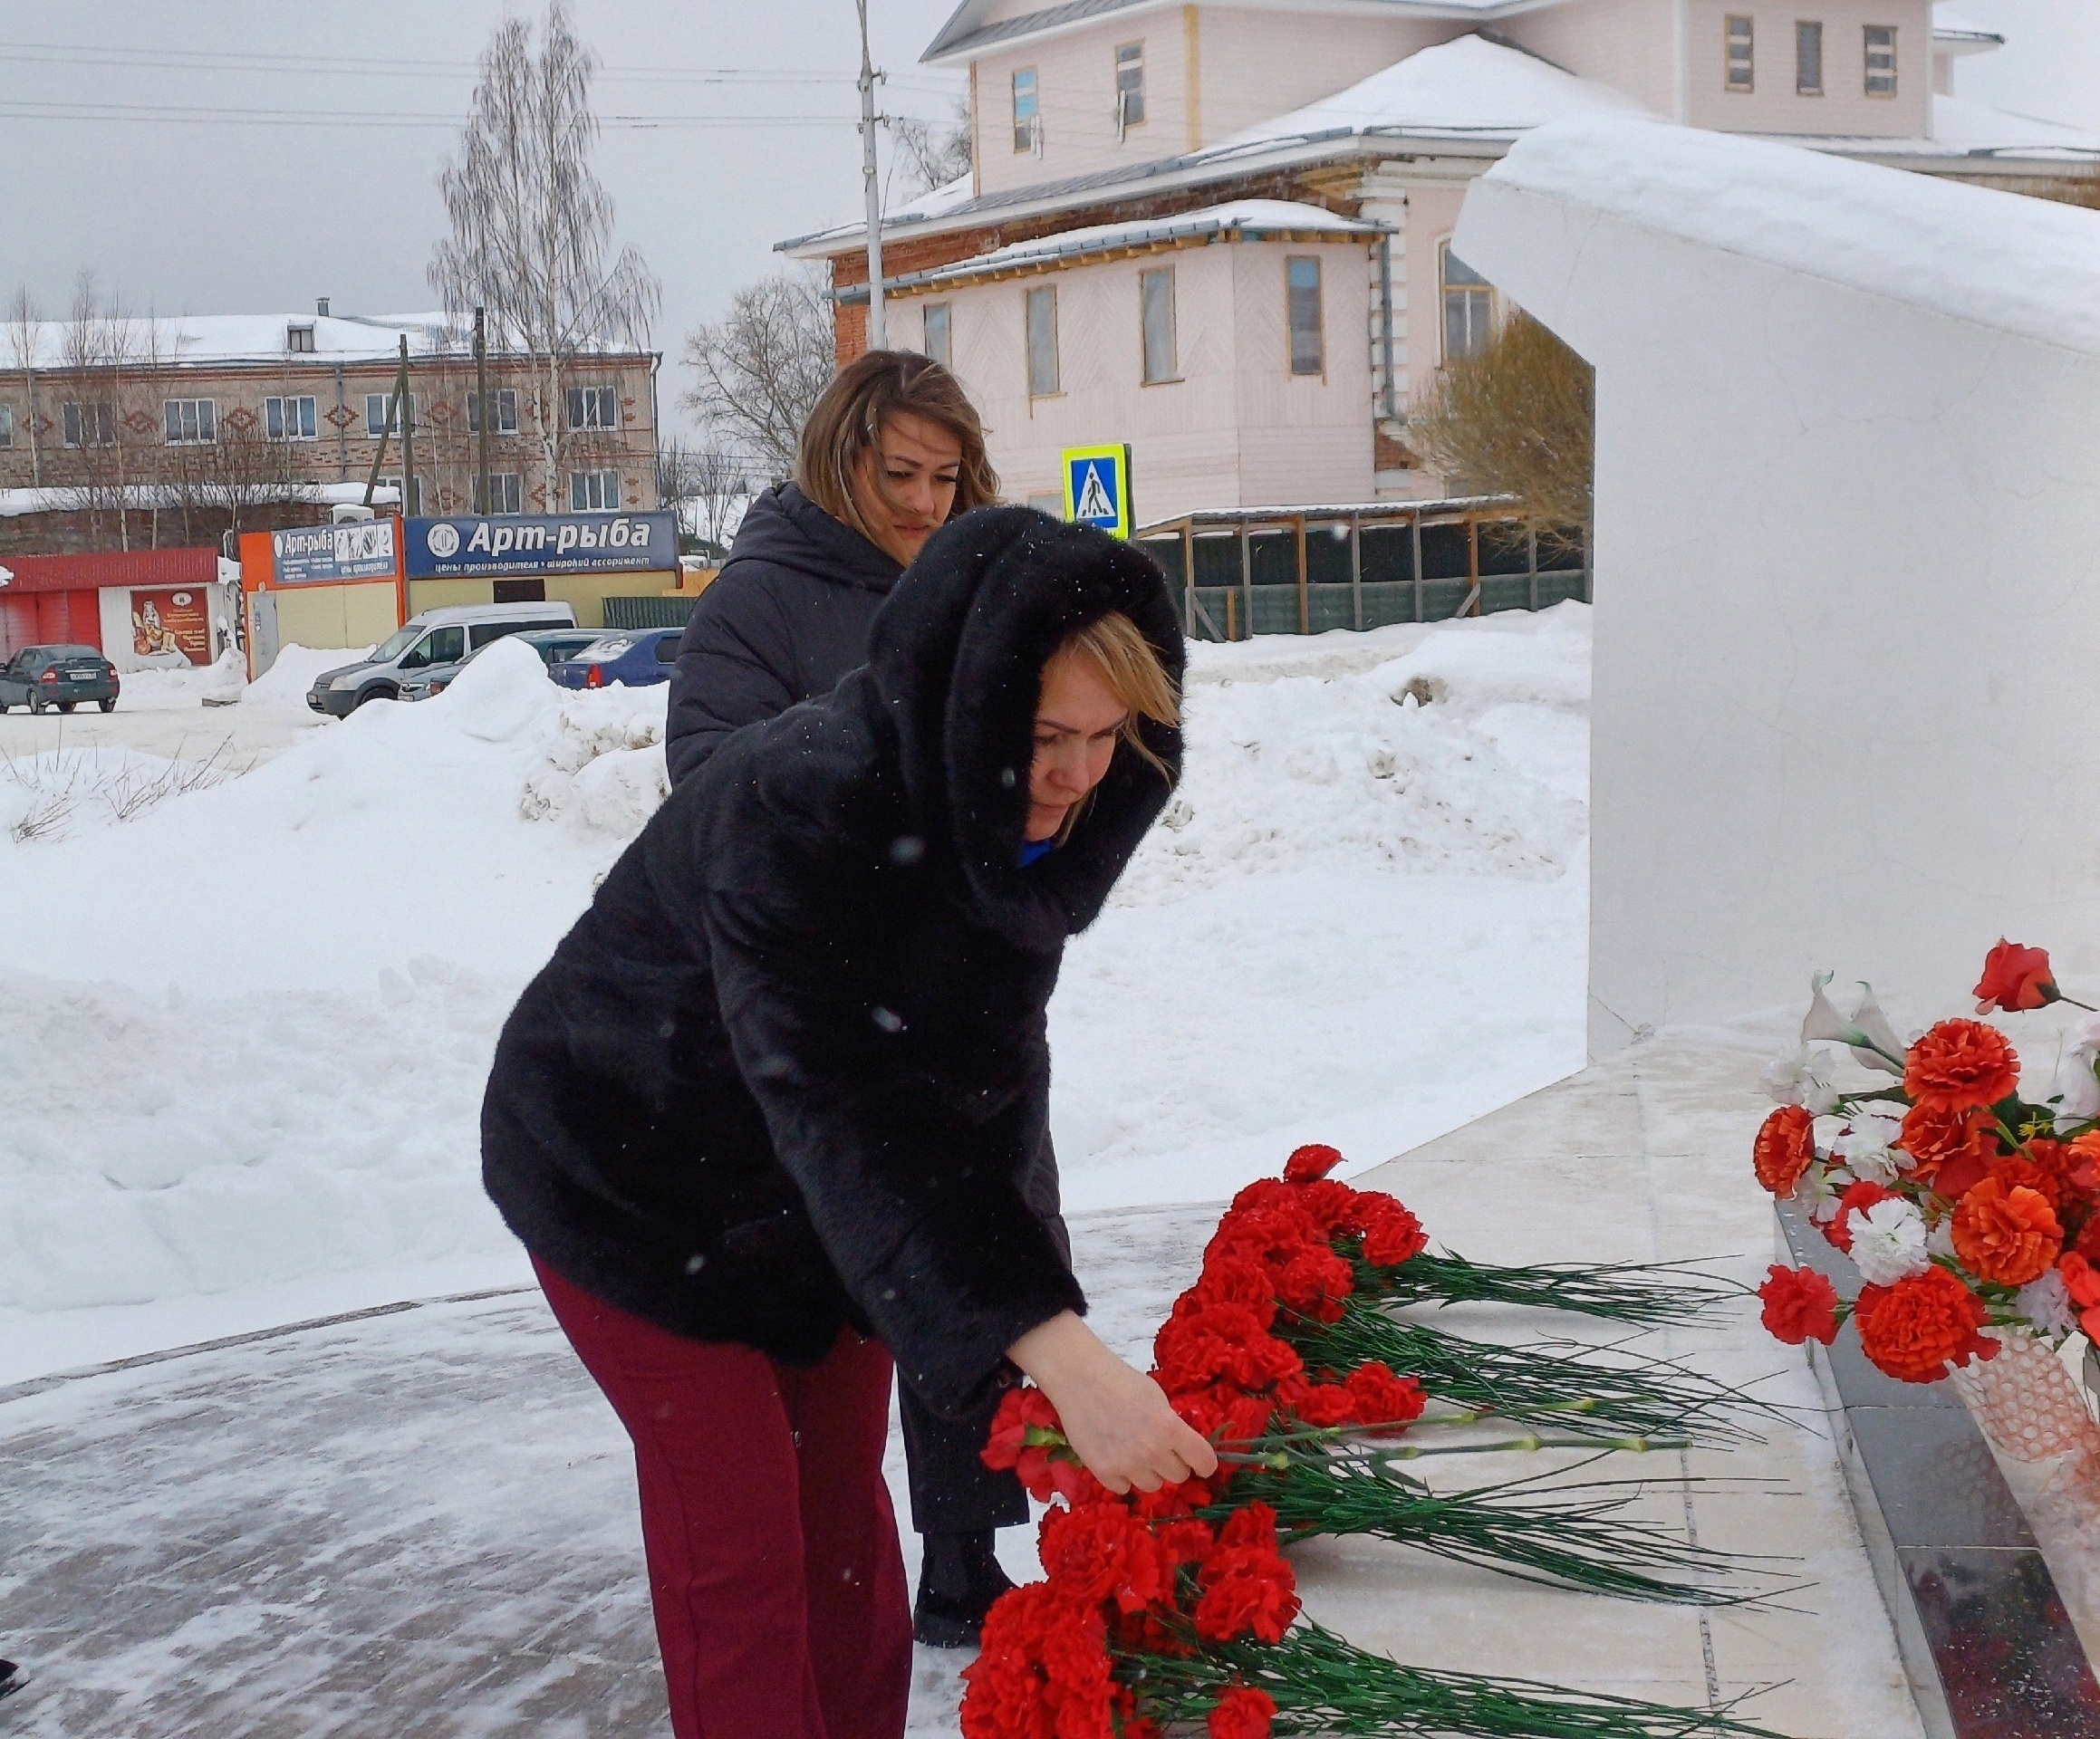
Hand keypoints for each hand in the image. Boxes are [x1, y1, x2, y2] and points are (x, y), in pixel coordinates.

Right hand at [1008, 1312, 1219, 1494]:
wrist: (1080, 1379)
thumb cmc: (1122, 1381)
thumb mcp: (1158, 1397)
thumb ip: (1172, 1425)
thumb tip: (1183, 1447)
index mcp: (1170, 1428)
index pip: (1204, 1462)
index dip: (1205, 1463)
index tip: (1201, 1463)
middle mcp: (1152, 1451)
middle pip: (1178, 1476)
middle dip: (1173, 1463)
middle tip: (1160, 1449)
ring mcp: (1127, 1465)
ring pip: (1153, 1486)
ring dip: (1149, 1472)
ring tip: (1134, 1452)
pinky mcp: (1103, 1473)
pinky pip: (1124, 1489)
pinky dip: (1123, 1477)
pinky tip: (1116, 1457)